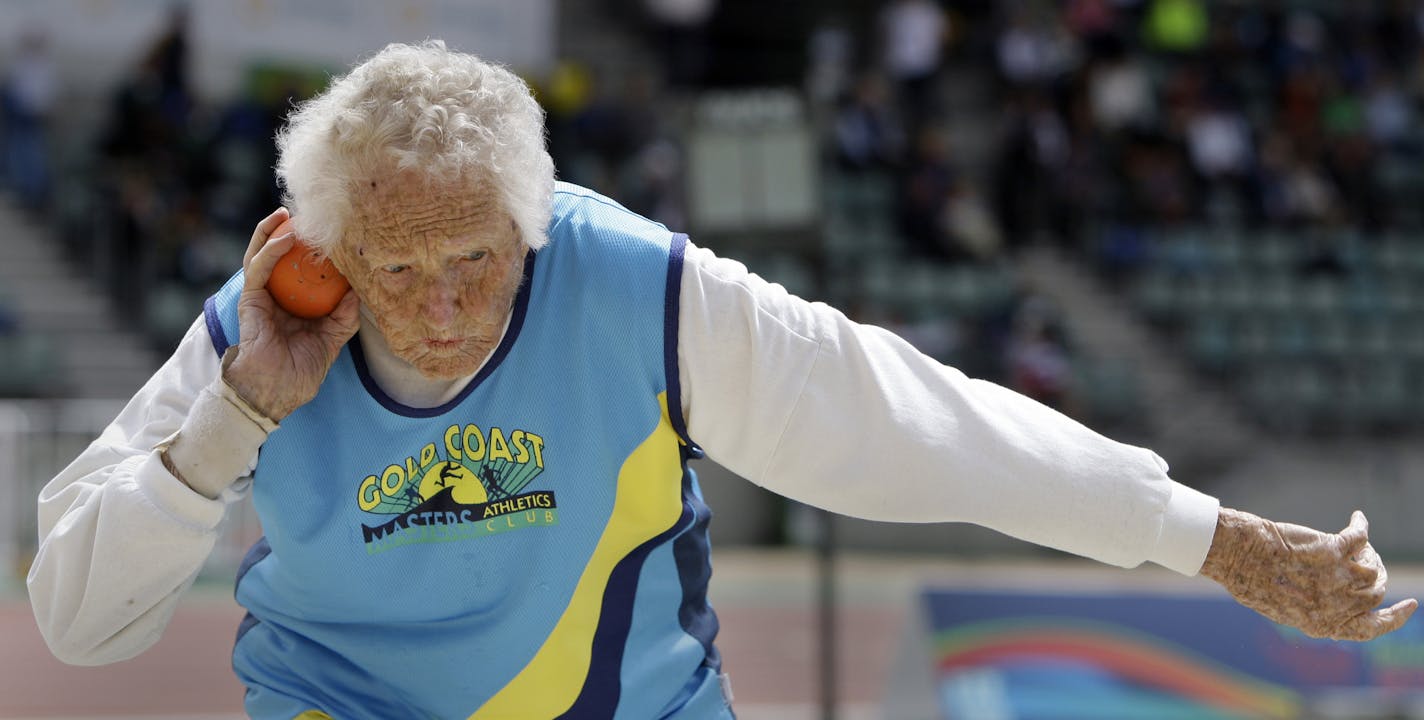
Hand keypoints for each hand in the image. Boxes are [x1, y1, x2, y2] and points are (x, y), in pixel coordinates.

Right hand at [223, 208, 360, 420]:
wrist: (277, 391)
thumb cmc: (302, 371)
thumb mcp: (333, 338)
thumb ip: (345, 315)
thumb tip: (361, 289)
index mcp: (294, 304)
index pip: (300, 269)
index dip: (310, 249)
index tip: (329, 231)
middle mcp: (276, 296)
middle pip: (278, 256)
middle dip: (288, 232)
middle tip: (306, 214)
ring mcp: (261, 296)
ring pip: (262, 254)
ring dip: (273, 231)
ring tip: (288, 214)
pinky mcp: (250, 299)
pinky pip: (258, 268)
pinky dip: (270, 250)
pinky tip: (285, 237)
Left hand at [1200, 507, 1416, 640]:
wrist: (1238, 556)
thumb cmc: (1250, 579)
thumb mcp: (1282, 606)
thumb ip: (1311, 606)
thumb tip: (1330, 597)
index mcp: (1322, 624)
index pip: (1371, 629)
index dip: (1395, 618)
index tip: (1410, 605)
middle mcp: (1336, 606)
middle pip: (1376, 594)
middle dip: (1377, 576)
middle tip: (1368, 559)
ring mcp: (1337, 578)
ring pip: (1372, 567)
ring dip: (1369, 554)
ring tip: (1357, 544)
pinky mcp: (1332, 550)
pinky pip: (1360, 537)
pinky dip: (1360, 525)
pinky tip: (1358, 517)